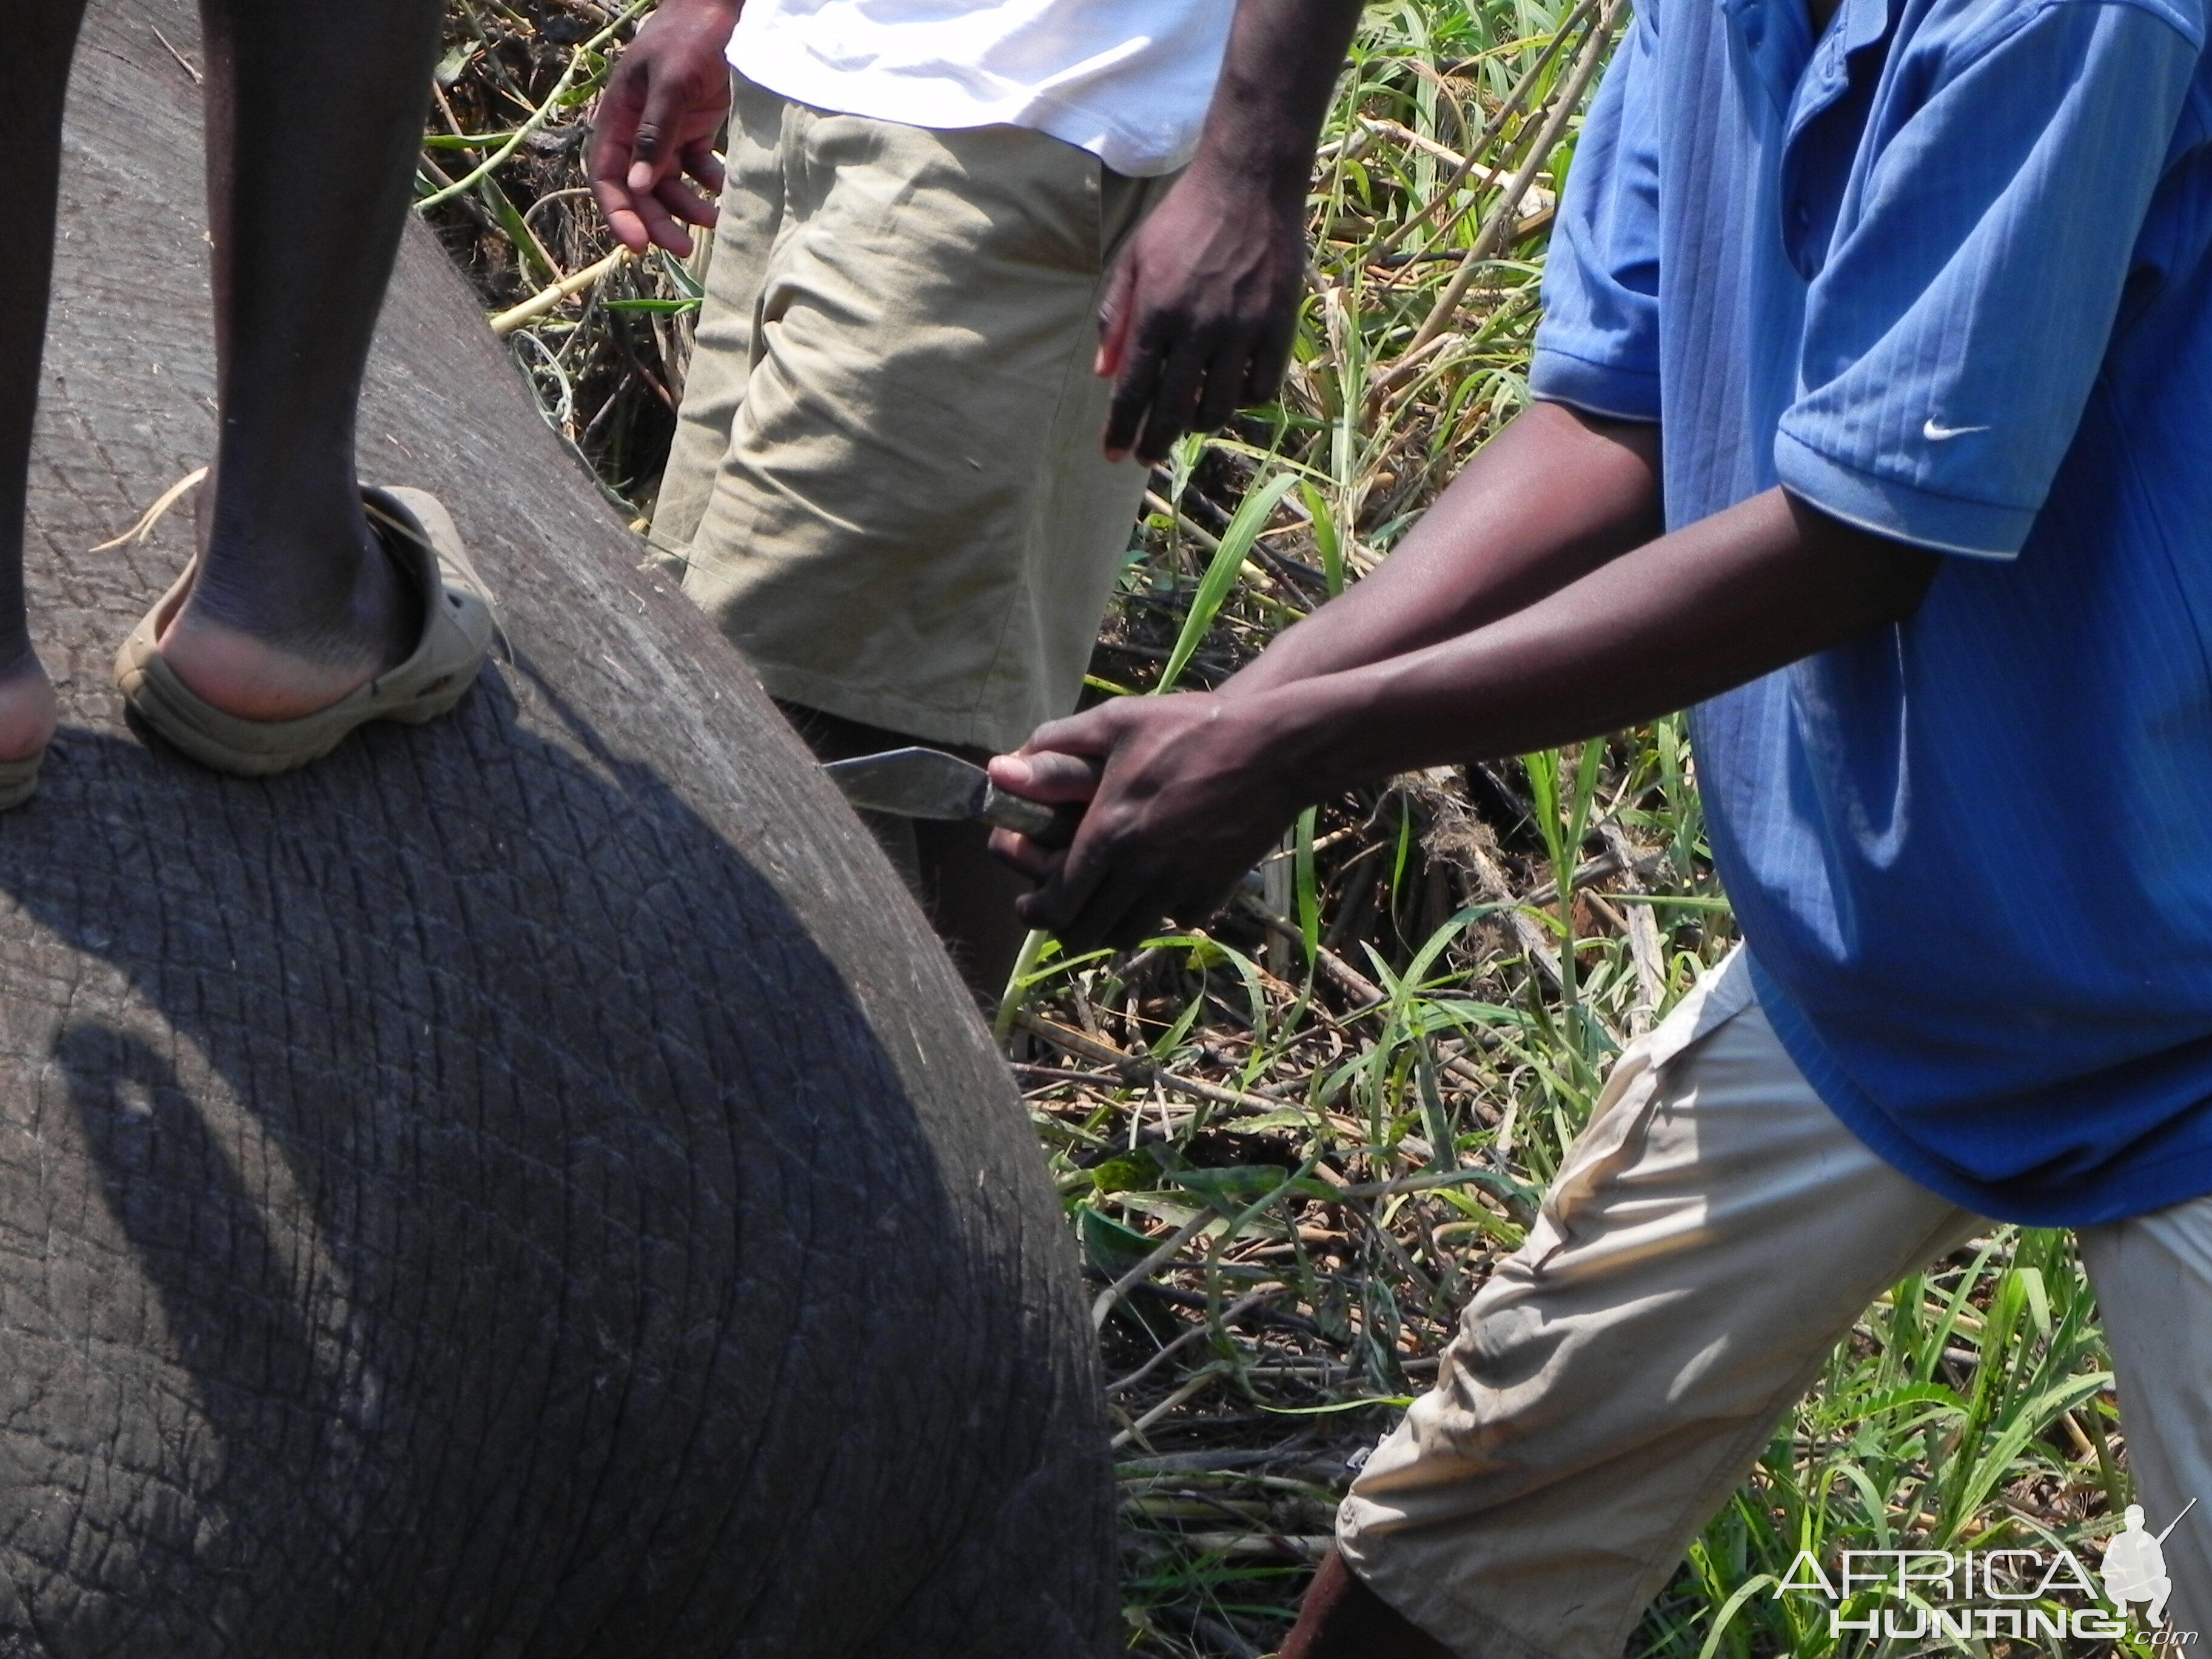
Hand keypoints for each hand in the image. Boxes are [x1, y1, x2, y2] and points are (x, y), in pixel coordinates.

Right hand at [589, 0, 740, 255]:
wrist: (727, 9)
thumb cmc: (693, 36)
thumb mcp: (672, 83)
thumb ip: (654, 134)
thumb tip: (637, 187)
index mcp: (618, 115)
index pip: (606, 174)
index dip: (618, 211)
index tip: (637, 245)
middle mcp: (637, 127)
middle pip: (638, 187)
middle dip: (656, 220)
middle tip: (682, 249)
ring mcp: (667, 129)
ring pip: (668, 183)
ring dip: (686, 206)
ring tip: (712, 220)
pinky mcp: (696, 128)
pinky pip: (696, 167)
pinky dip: (708, 184)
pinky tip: (723, 192)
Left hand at [988, 693, 1304, 952]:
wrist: (1275, 749)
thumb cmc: (1192, 728)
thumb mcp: (1119, 722)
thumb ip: (1058, 744)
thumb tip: (1000, 766)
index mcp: (1107, 834)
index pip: (1058, 903)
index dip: (1036, 914)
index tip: (1029, 907)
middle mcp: (1139, 870)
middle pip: (1089, 932)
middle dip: (1068, 929)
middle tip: (1063, 914)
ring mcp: (1179, 885)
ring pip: (1131, 934)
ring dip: (1111, 926)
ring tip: (1105, 906)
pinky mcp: (1214, 891)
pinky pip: (1177, 919)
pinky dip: (1163, 912)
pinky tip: (1160, 888)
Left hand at [1097, 167, 1307, 464]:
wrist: (1248, 183)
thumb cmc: (1183, 218)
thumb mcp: (1134, 259)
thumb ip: (1115, 317)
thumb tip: (1104, 374)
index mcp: (1156, 311)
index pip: (1133, 390)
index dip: (1121, 429)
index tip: (1112, 455)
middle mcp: (1198, 327)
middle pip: (1173, 410)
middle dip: (1155, 442)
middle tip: (1147, 455)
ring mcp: (1241, 330)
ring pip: (1219, 407)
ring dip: (1199, 423)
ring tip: (1189, 419)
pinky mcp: (1278, 327)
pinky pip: (1260, 388)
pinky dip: (1243, 399)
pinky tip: (1232, 391)